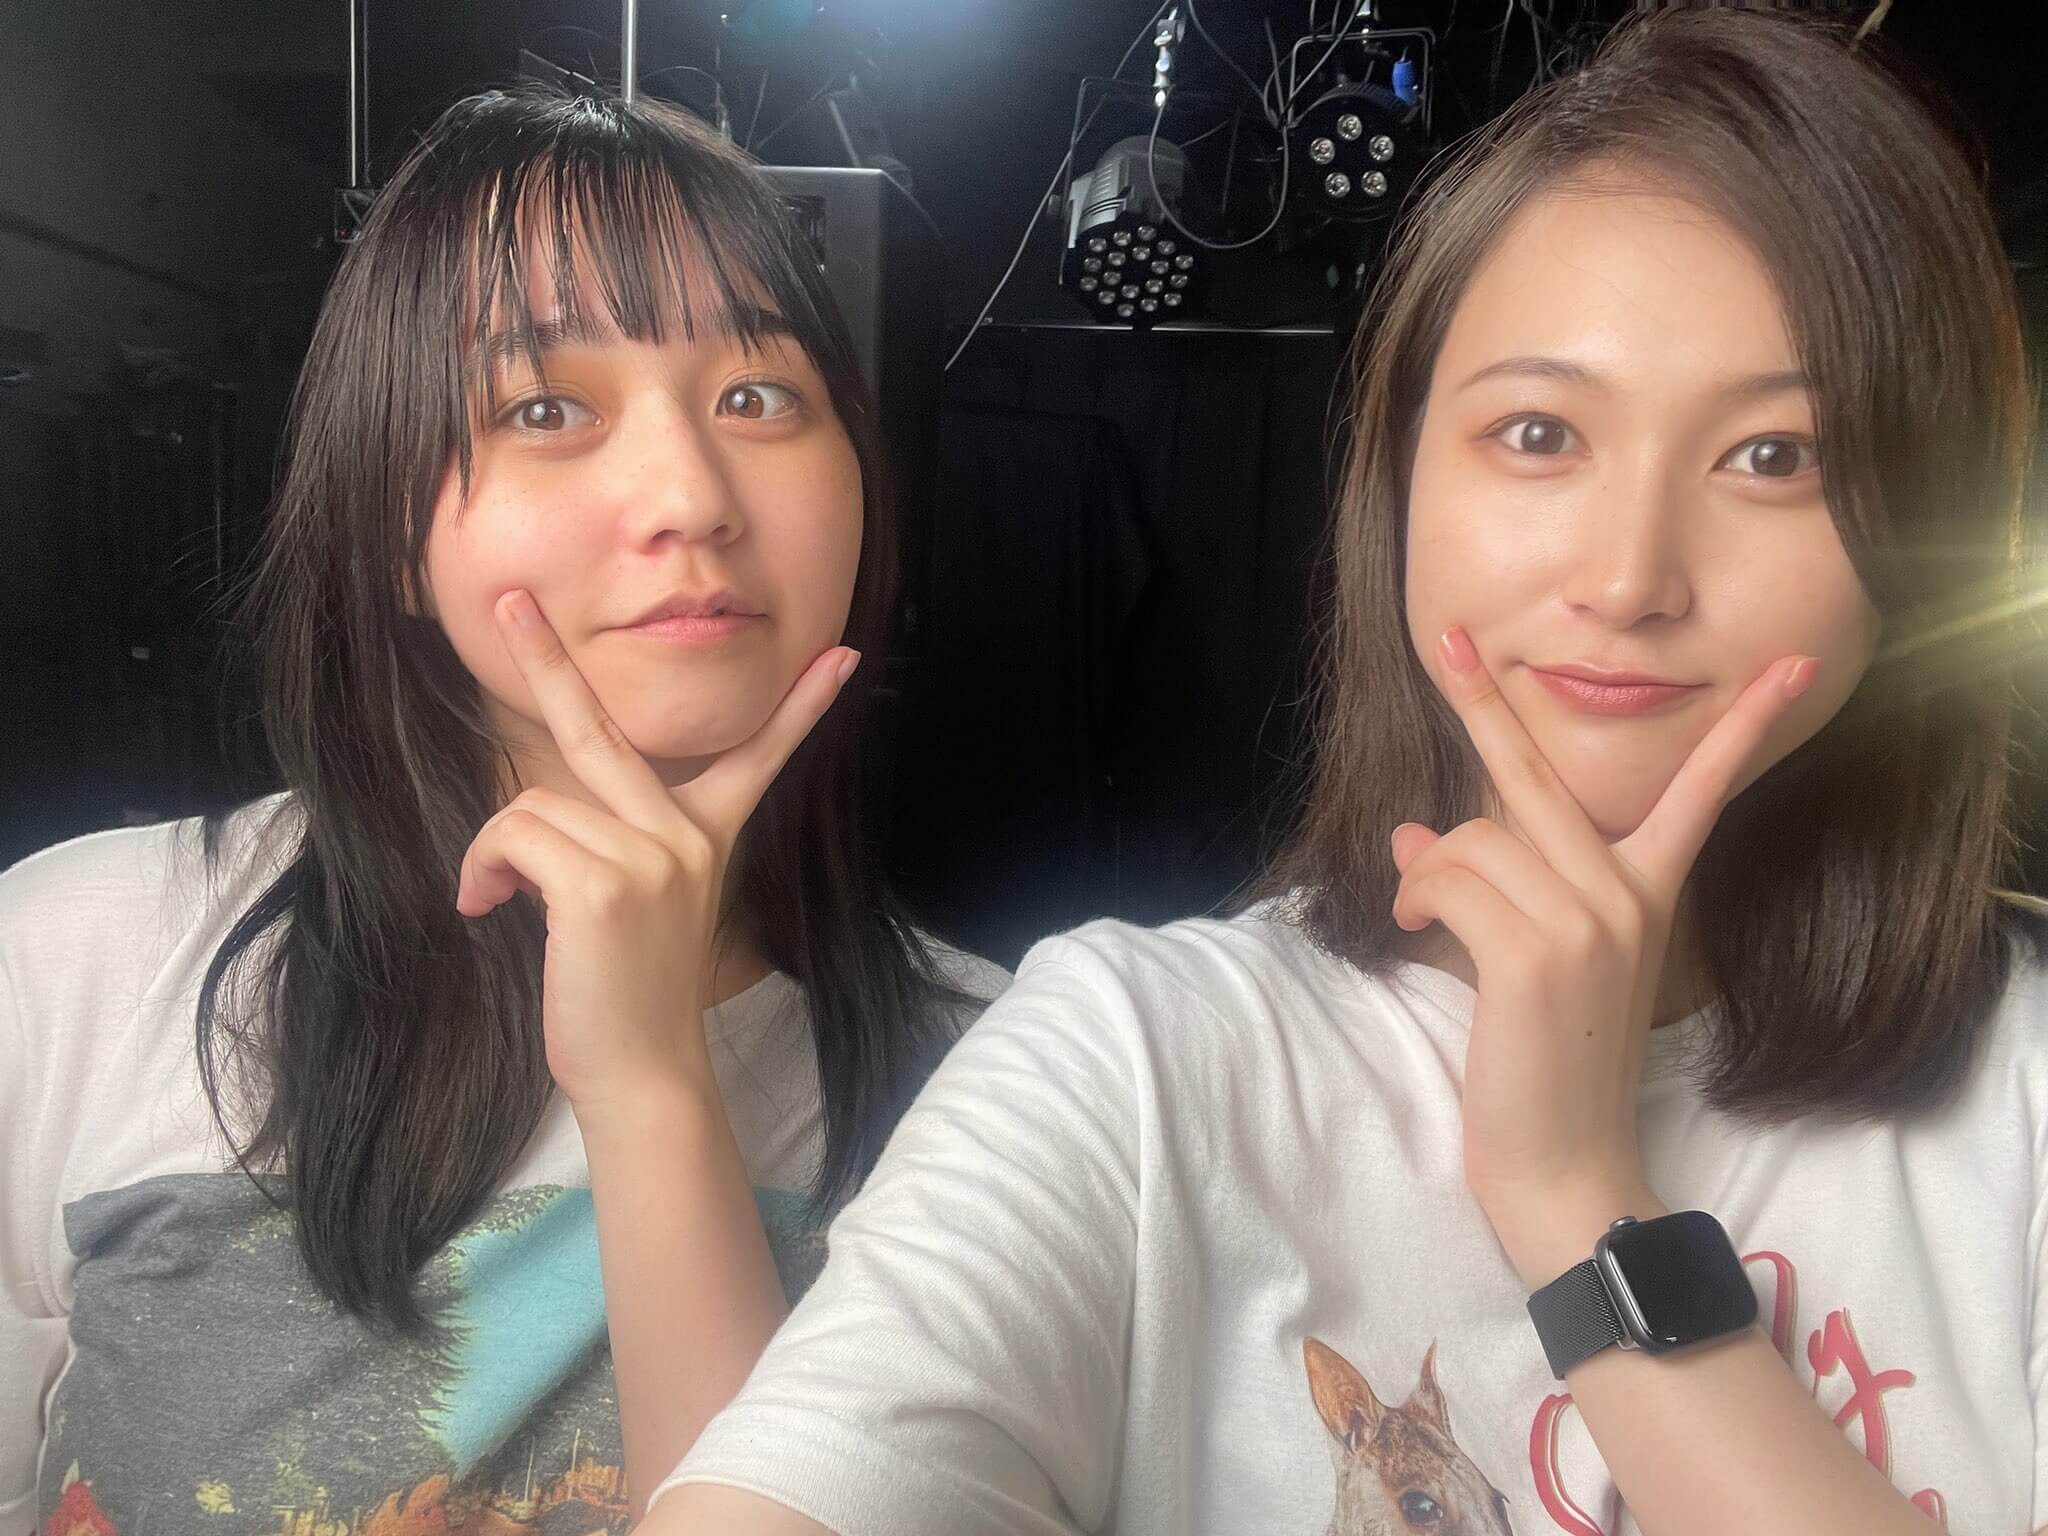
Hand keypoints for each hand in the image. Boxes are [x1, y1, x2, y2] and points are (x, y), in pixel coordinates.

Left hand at [455, 589, 856, 1117]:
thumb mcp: (639, 905)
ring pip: (532, 803)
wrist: (642, 1072)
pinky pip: (515, 836)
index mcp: (703, 837)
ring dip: (495, 852)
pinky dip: (484, 870)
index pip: (759, 756)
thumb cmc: (628, 992)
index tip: (842, 655)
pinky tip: (486, 908)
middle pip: (600, 727)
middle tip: (508, 602)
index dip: (801, 706)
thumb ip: (615, 843)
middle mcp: (684, 835)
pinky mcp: (603, 884)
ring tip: (496, 899)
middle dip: (548, 660)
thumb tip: (537, 817)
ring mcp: (649, 855)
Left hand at [1391, 626, 1815, 1284]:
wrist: (1564, 1165)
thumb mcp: (1538, 962)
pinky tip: (1414, 933)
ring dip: (1427, 870)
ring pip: (1473, 836)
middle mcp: (1628, 896)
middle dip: (1486, 703)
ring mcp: (1587, 921)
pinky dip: (1418, 896)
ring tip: (1420, 916)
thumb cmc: (1548, 1065)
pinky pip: (1451, 878)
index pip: (1704, 792)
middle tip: (1450, 642)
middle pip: (1540, 775)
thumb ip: (1498, 887)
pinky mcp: (1534, 953)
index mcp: (1651, 894)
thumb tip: (1415, 828)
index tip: (1787, 667)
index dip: (1740, 728)